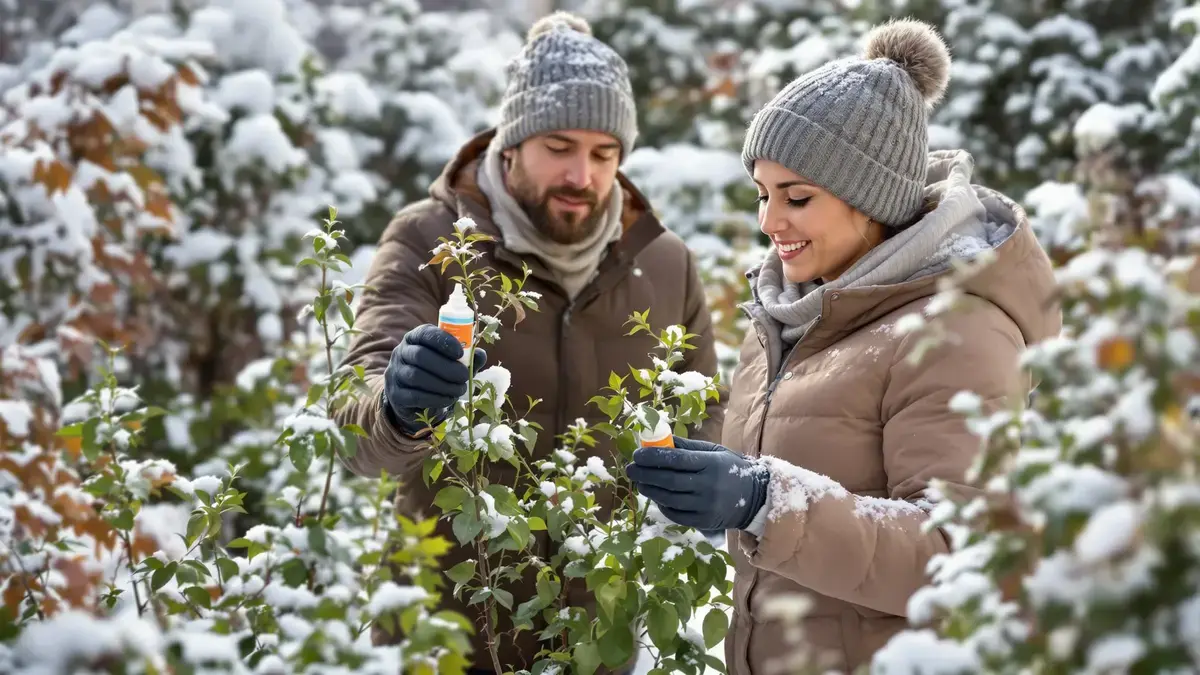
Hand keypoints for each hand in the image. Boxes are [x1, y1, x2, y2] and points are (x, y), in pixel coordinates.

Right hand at [382, 324, 486, 435]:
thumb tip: (480, 355)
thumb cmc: (437, 373)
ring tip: (459, 390)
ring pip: (416, 376)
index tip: (460, 353)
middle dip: (446, 367)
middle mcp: (401, 352)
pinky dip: (434, 398)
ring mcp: (395, 373)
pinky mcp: (395, 394)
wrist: (415, 399)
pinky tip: (448, 399)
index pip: (425, 333)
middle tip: (464, 376)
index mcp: (415, 338)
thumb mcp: (452, 362)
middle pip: (420, 355)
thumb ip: (467, 358)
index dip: (443, 341)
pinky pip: (414, 396)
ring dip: (442, 384)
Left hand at [626, 436, 768, 530]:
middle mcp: (708, 486)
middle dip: (645, 474)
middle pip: (669, 481)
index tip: (637, 454)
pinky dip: (662, 505)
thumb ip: (688, 447)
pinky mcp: (703, 522)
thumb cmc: (730, 470)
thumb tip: (660, 440)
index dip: (653, 457)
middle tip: (630, 468)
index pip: (676, 460)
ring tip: (638, 481)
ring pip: (669, 499)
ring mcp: (705, 506)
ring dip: (649, 490)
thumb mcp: (714, 452)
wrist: (755, 498)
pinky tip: (655, 496)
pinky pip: (675, 514)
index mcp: (711, 464)